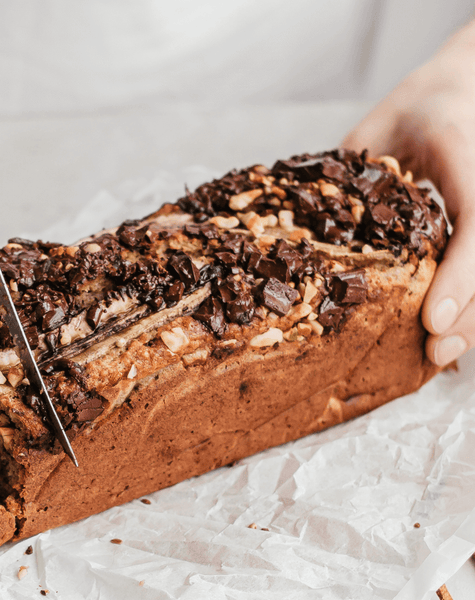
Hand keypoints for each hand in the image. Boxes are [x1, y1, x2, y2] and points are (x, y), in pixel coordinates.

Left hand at [343, 20, 474, 365]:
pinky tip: (446, 336)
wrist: (462, 89)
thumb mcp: (374, 130)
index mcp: (460, 153)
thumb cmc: (413, 109)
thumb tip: (296, 226)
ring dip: (472, 319)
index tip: (432, 320)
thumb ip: (345, 177)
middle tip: (435, 354)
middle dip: (469, 313)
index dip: (461, 274)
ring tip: (437, 358)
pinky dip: (467, 305)